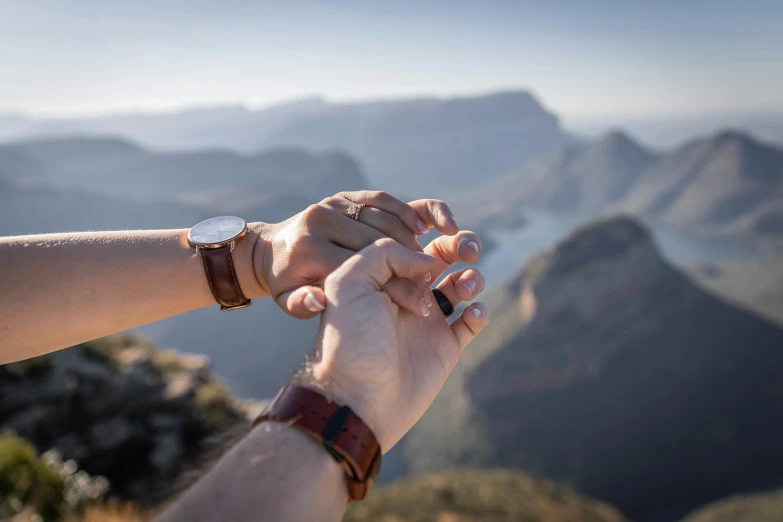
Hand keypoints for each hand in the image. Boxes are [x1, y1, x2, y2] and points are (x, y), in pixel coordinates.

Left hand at [245, 191, 459, 317]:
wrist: (272, 248)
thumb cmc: (288, 282)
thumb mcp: (289, 300)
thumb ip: (302, 305)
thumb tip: (318, 300)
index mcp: (309, 249)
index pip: (362, 269)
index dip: (396, 288)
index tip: (419, 305)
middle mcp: (320, 220)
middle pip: (376, 242)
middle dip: (408, 264)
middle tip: (430, 284)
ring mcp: (333, 203)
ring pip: (382, 218)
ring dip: (411, 240)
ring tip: (430, 262)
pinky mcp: (344, 195)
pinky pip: (380, 199)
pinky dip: (405, 211)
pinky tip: (424, 228)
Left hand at [301, 231, 488, 450]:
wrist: (358, 399)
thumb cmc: (350, 340)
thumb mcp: (349, 283)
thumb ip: (384, 253)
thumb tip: (427, 257)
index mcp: (381, 275)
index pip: (412, 240)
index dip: (426, 234)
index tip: (438, 234)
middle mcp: (404, 293)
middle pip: (441, 256)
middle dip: (459, 245)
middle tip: (469, 249)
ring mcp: (426, 320)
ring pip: (461, 285)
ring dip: (472, 277)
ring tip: (465, 287)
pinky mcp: (446, 346)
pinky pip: (472, 320)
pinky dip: (480, 310)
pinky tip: (471, 314)